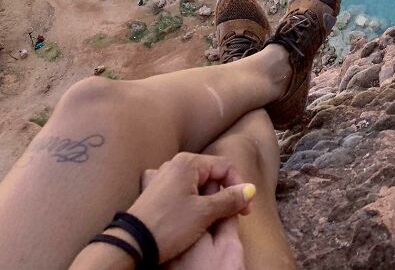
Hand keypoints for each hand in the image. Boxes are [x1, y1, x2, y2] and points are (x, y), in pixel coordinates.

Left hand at [128, 152, 254, 262]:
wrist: (132, 244)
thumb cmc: (169, 225)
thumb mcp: (204, 213)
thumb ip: (229, 199)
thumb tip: (250, 190)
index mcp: (189, 162)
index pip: (225, 166)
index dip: (239, 186)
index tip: (245, 208)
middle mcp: (175, 164)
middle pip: (212, 174)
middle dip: (225, 194)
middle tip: (234, 215)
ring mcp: (164, 177)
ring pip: (198, 185)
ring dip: (211, 200)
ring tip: (214, 219)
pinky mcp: (157, 192)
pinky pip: (184, 191)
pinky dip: (194, 202)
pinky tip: (195, 217)